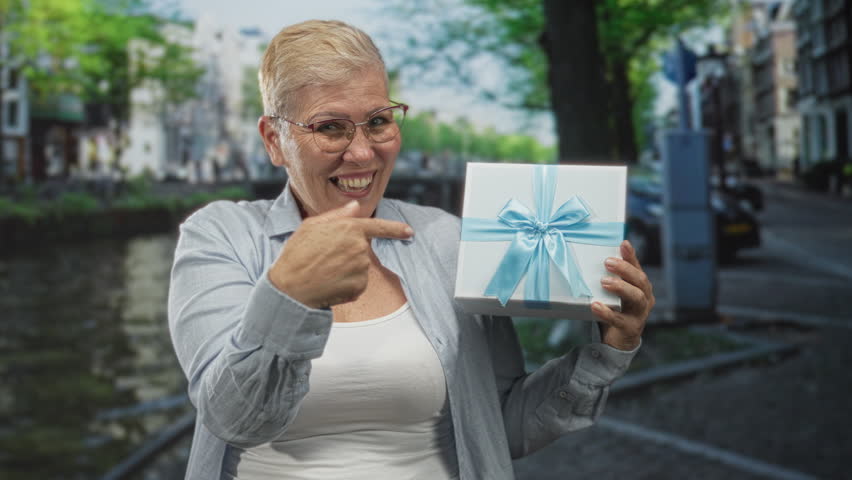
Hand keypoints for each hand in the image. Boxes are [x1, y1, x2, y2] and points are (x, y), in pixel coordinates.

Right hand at [268, 200, 413, 308]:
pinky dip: (346, 285)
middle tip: (324, 257)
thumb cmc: (297, 253)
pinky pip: (357, 284)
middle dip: (348, 253)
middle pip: (362, 250)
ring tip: (324, 271)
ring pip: (360, 268)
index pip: (379, 227)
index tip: (409, 231)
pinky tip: (329, 283)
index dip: (396, 229)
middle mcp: (360, 248)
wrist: (290, 286)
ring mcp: (361, 269)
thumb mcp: (311, 226)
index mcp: (350, 228)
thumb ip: (337, 216)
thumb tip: (355, 207)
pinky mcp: (359, 288)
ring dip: (347, 270)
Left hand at [590, 240, 654, 350]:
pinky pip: (620, 319)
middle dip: (625, 269)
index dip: (631, 256)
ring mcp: (640, 314)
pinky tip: (595, 305)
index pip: (637, 268)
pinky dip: (607, 312)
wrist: (617, 341)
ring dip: (621, 287)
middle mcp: (645, 298)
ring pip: (636, 297)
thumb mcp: (613, 293)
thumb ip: (609, 278)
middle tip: (608, 262)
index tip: (623, 244)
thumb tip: (590, 259)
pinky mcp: (630, 328)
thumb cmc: (615, 311)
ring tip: (604, 282)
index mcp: (641, 287)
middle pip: (640, 280)